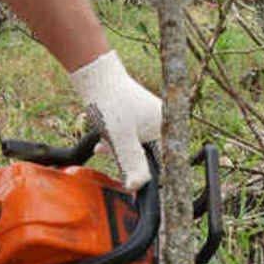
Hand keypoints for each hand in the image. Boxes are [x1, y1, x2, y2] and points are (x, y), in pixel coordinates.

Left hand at [69, 50, 160, 189]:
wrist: (95, 77)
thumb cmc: (111, 103)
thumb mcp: (121, 139)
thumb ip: (132, 164)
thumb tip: (138, 186)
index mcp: (168, 126)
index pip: (167, 160)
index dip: (151, 176)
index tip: (135, 185)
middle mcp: (162, 122)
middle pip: (150, 155)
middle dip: (130, 162)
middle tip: (114, 158)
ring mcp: (149, 119)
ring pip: (137, 148)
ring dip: (120, 153)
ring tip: (105, 147)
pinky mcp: (136, 117)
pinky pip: (129, 138)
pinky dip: (117, 144)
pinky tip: (103, 144)